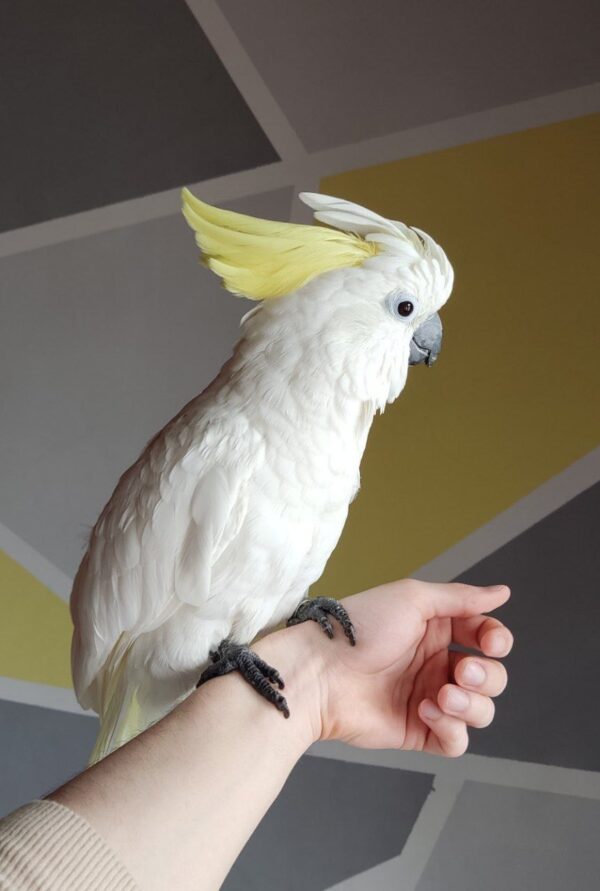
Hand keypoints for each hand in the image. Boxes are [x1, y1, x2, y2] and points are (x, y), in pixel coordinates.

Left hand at [311, 579, 511, 756]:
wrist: (321, 673)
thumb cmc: (359, 629)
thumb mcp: (413, 599)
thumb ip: (460, 599)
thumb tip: (501, 592)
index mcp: (435, 630)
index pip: (485, 637)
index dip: (496, 641)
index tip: (491, 643)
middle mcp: (435, 664)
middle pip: (491, 677)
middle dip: (485, 676)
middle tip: (460, 672)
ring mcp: (428, 699)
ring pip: (480, 711)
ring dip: (472, 705)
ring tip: (442, 695)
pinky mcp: (418, 732)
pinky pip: (457, 741)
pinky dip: (452, 729)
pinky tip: (427, 712)